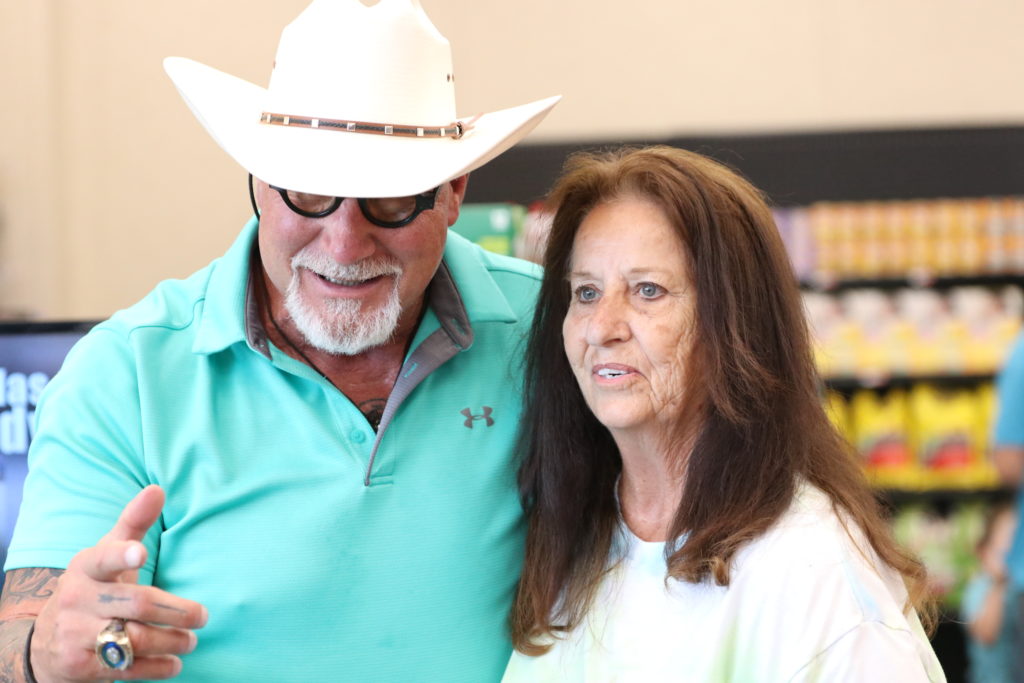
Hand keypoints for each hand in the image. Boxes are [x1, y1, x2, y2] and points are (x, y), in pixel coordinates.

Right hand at [30, 486, 207, 681]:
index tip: (139, 553)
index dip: (121, 555)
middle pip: (137, 604)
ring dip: (172, 641)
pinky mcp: (80, 667)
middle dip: (177, 611)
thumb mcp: (105, 554)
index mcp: (86, 567)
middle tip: (203, 616)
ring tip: (192, 640)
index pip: (103, 558)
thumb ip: (134, 523)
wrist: (45, 643)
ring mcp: (76, 635)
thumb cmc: (94, 587)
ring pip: (135, 640)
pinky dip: (157, 668)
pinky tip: (174, 663)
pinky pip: (127, 669)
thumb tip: (158, 487)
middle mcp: (78, 600)